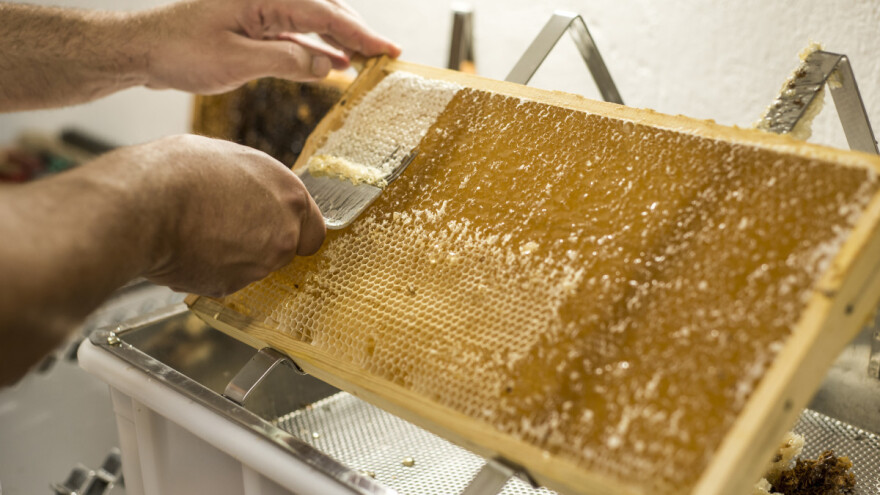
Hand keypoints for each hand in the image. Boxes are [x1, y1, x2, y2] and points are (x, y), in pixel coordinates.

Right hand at [131, 134, 325, 295]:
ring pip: (252, 266)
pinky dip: (209, 270)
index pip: (313, 229)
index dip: (293, 229)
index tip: (275, 226)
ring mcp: (258, 265)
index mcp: (290, 196)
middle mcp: (284, 235)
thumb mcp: (229, 158)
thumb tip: (254, 190)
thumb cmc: (179, 171)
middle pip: (284, 250)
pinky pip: (223, 279)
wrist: (142, 205)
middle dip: (261, 242)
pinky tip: (186, 248)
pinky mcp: (229, 286)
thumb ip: (256, 183)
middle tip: (226, 224)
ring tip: (199, 231)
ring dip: (233, 256)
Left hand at [140, 0, 400, 93]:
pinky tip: (337, 63)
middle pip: (325, 11)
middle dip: (358, 33)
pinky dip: (318, 50)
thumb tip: (329, 66)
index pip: (324, 13)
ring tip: (370, 60)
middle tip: (389, 55)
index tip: (389, 49)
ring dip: (341, 41)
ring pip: (314, 23)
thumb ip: (286, 62)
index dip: (361, 32)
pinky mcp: (256, 26)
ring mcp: (262, 10)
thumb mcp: (236, 62)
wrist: (143, 50)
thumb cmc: (180, 50)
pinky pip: (297, 36)